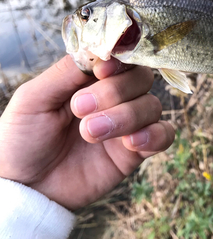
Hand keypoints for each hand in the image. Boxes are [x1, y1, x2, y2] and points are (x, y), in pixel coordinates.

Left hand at [0, 56, 174, 209]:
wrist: (26, 187)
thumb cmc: (22, 139)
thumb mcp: (34, 98)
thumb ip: (66, 72)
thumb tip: (99, 50)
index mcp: (89, 79)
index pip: (121, 57)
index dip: (118, 60)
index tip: (101, 71)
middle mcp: (113, 98)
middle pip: (141, 78)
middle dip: (115, 92)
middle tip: (80, 109)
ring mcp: (126, 124)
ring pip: (152, 105)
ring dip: (125, 116)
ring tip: (90, 133)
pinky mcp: (135, 152)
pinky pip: (164, 135)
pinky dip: (154, 135)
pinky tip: (130, 143)